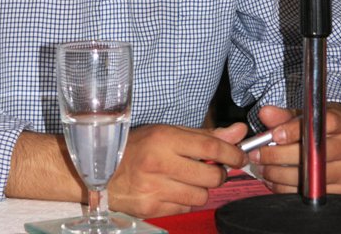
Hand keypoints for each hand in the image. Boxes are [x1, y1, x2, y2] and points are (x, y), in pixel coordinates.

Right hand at [108, 122, 247, 217]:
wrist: (100, 170)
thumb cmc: (135, 146)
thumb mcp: (167, 131)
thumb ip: (203, 135)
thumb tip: (239, 132)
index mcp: (164, 138)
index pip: (210, 147)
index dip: (232, 153)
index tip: (240, 156)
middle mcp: (160, 163)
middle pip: (211, 176)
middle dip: (218, 173)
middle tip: (211, 167)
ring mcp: (155, 189)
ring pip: (202, 195)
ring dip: (201, 188)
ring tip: (187, 178)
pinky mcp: (153, 208)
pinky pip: (185, 207)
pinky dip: (185, 199)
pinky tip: (173, 188)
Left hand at [248, 104, 340, 194]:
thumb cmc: (319, 126)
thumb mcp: (304, 115)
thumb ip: (283, 115)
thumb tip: (265, 114)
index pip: (318, 125)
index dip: (294, 131)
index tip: (274, 135)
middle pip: (313, 154)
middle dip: (279, 155)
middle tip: (258, 154)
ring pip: (310, 176)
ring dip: (280, 174)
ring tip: (263, 167)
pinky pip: (312, 193)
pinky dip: (288, 188)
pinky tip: (274, 180)